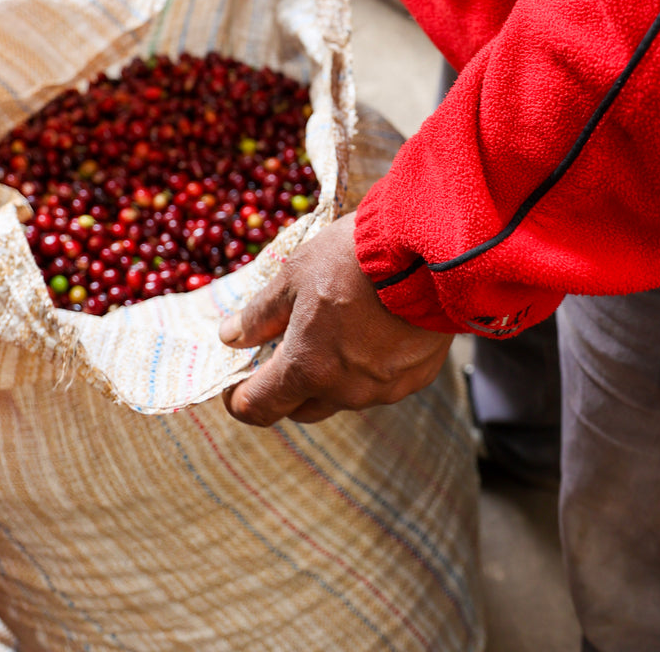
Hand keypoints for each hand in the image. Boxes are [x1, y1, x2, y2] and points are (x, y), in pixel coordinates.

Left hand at [219, 213, 452, 424]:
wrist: (428, 252)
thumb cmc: (354, 258)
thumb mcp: (294, 276)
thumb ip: (259, 314)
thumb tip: (231, 337)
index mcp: (308, 368)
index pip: (258, 407)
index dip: (239, 398)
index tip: (236, 380)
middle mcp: (345, 390)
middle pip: (301, 406)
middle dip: (287, 383)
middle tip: (286, 343)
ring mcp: (384, 389)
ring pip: (343, 394)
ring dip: (331, 373)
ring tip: (339, 325)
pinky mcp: (417, 378)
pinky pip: (381, 383)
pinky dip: (370, 364)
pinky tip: (376, 326)